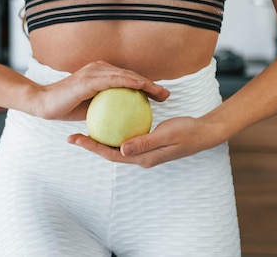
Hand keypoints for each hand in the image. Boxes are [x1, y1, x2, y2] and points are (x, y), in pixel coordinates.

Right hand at [32, 60, 169, 120]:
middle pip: (130, 74)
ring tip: (161, 94)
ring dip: (145, 83)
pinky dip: (130, 83)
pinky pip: (115, 80)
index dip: (144, 86)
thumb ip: (105, 107)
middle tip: (166, 95)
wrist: (44, 104)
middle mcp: (97, 68)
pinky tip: (143, 89)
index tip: (159, 97)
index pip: (126, 79)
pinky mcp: (89, 79)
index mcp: (98, 74)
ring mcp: (93, 72)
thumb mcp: (90, 108)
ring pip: (126, 75)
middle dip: (150, 84)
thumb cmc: (65, 107)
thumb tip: (123, 118)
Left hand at [67, 116, 225, 166]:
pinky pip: (125, 138)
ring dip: (99, 139)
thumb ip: (144, 142)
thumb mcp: (167, 134)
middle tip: (71, 135)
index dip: (91, 148)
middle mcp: (140, 157)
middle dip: (89, 145)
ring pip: (115, 146)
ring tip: (83, 128)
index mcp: (142, 158)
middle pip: (108, 152)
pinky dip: (113, 131)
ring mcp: (143, 151)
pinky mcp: (146, 143)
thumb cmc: (188, 132)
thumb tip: (121, 150)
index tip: (75, 139)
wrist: (205, 133)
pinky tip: (106, 118)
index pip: (110, 154)